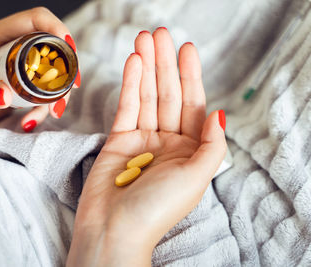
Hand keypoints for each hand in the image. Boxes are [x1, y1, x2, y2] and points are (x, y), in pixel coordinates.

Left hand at [0, 7, 78, 130]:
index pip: (36, 19)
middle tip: (70, 88)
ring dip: (59, 93)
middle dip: (67, 67)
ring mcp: (22, 66)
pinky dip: (45, 107)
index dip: (56, 28)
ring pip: (55, 71)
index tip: (69, 48)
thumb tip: (5, 95)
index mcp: (0, 36)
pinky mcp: (25, 85)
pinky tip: (30, 122)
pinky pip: (45, 92)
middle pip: (54, 47)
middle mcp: (16, 47)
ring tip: (51, 113)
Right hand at [67, 28, 226, 265]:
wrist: (114, 229)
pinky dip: (130, 84)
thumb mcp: (196, 177)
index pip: (193, 106)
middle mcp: (168, 143)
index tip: (186, 48)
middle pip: (168, 95)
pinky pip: (127, 107)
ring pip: (146, 96)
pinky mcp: (119, 140)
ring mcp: (142, 140)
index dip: (190, 76)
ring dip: (146, 68)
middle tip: (160, 34)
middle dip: (165, 64)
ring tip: (144, 40)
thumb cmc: (157, 210)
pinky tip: (133, 63)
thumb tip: (218, 112)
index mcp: (190, 152)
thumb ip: (211, 145)